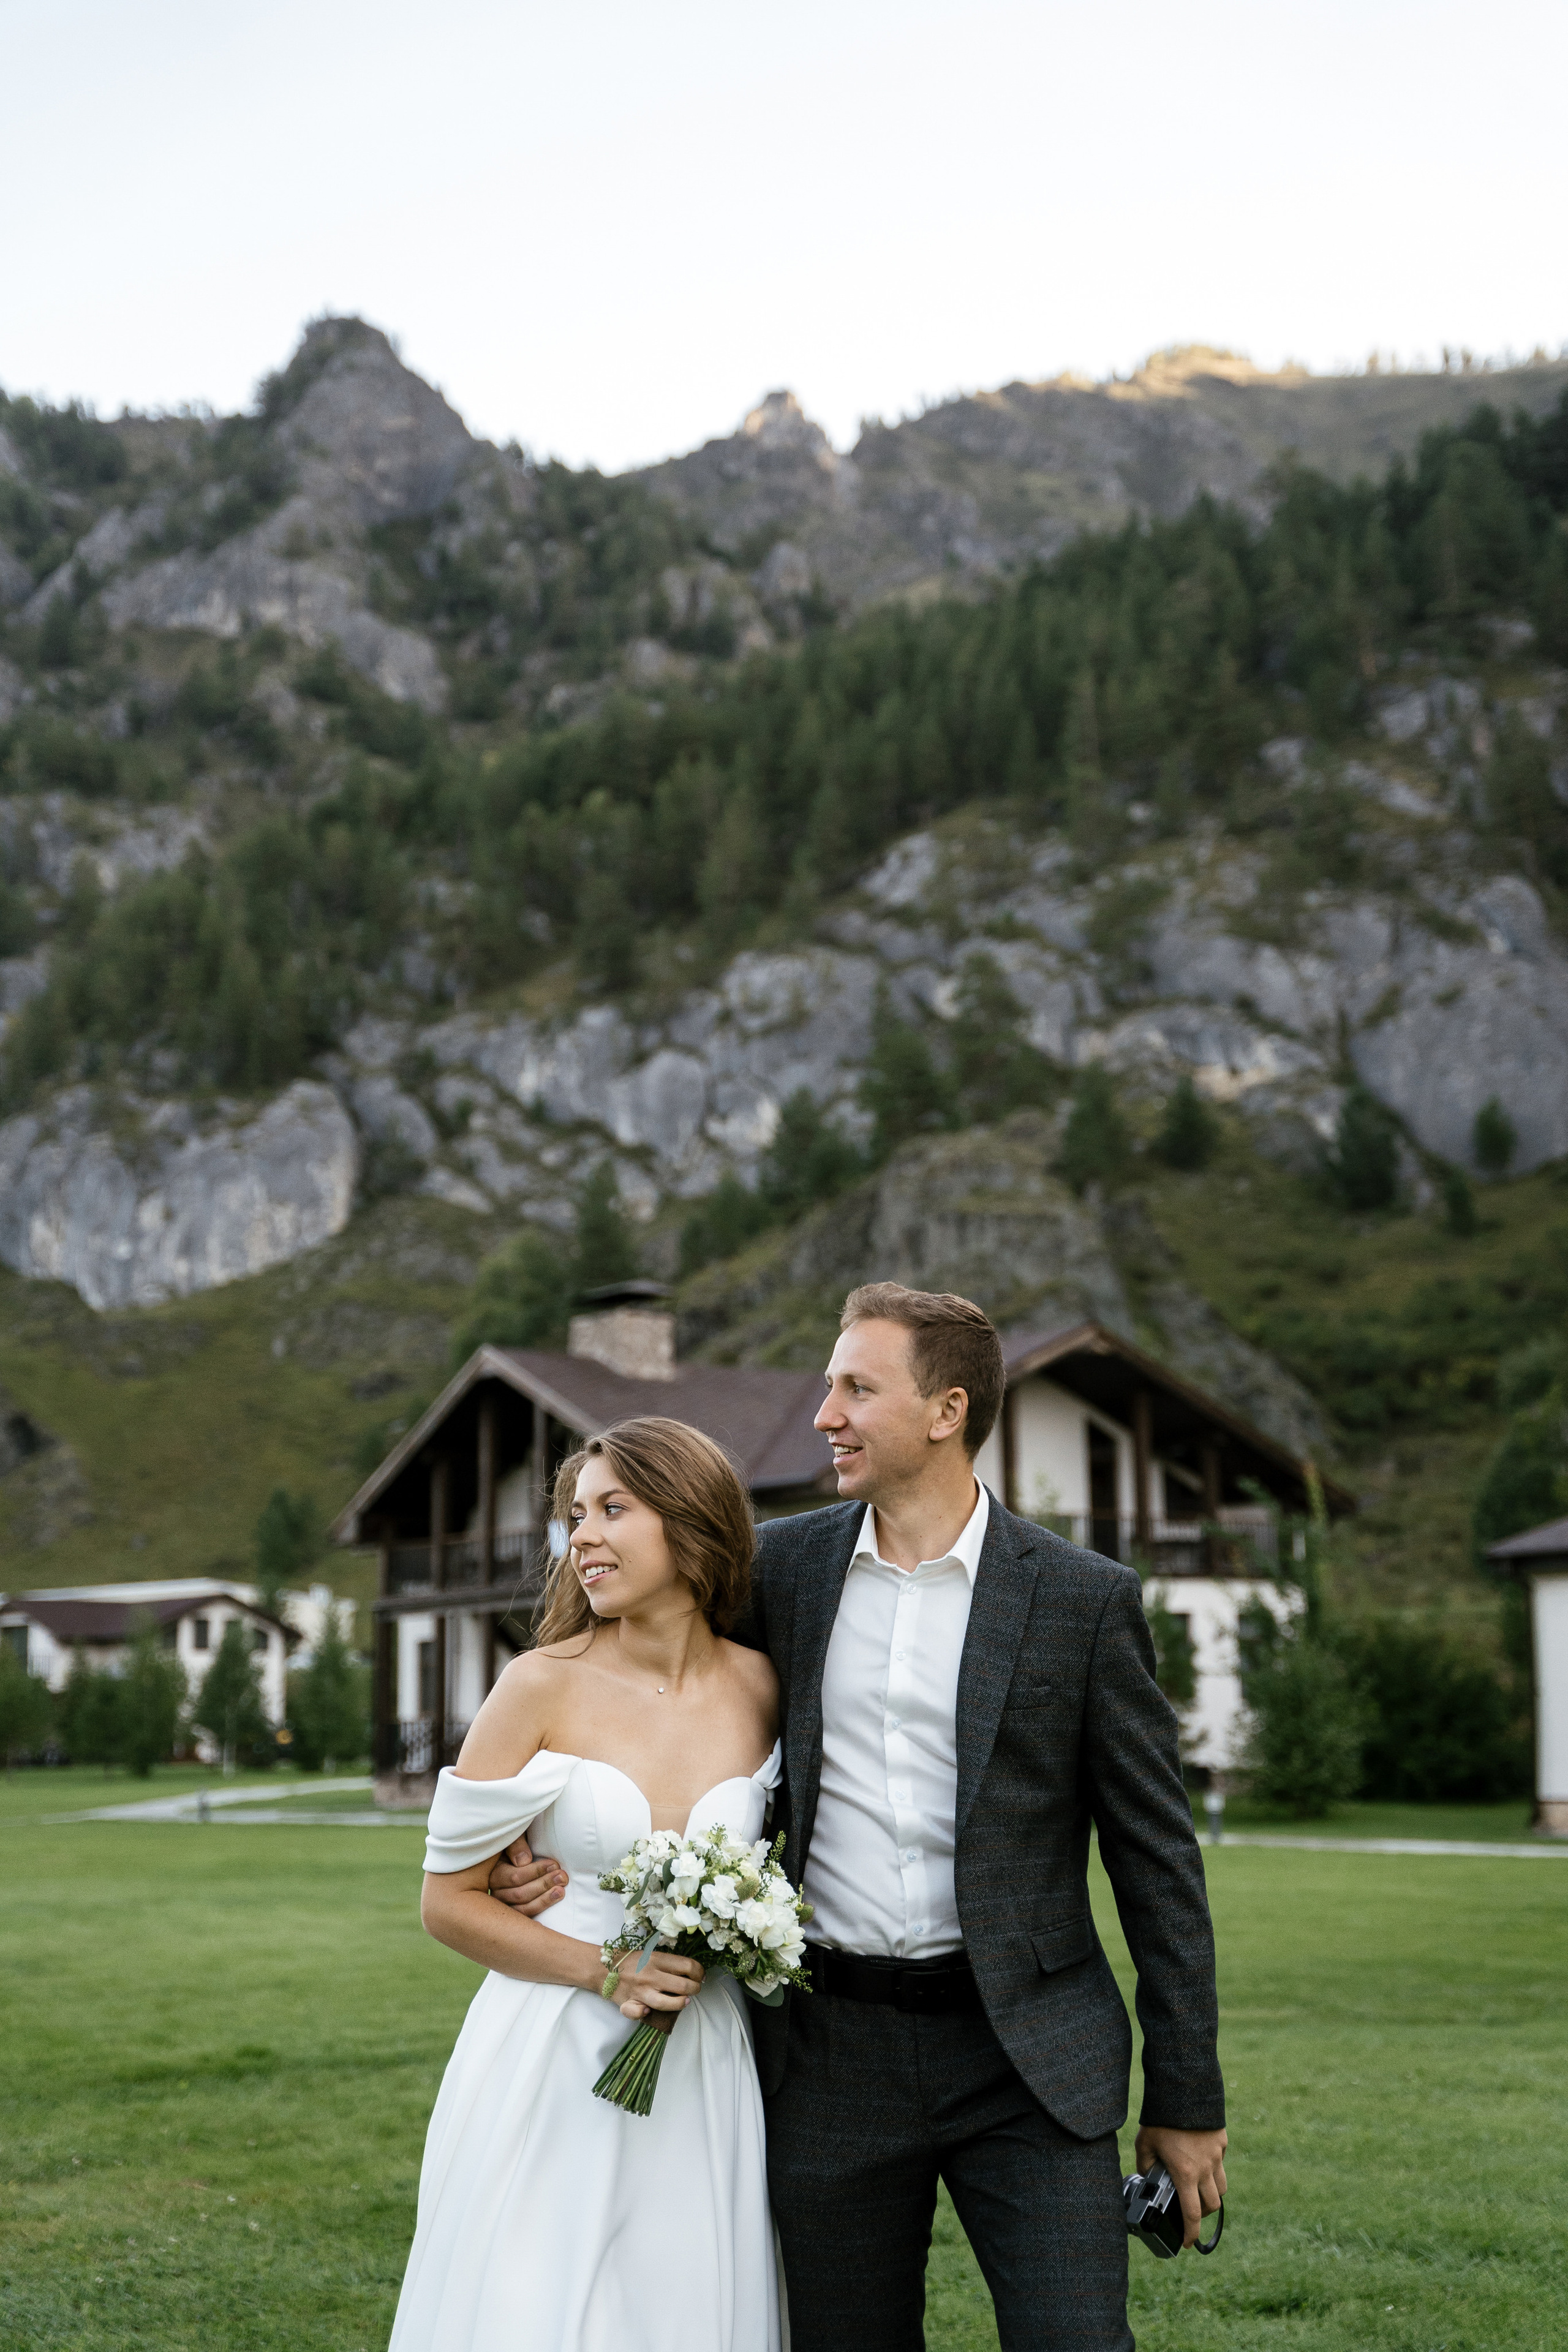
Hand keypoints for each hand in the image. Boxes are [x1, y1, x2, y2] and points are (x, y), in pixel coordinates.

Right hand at [489, 1836, 566, 1915]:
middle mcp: (496, 1892)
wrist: (517, 1857)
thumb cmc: (517, 1847)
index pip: (515, 1877)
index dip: (537, 1871)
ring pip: (524, 1907)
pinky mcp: (514, 1913)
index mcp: (494, 1872)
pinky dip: (541, 1908)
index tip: (554, 1864)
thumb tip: (524, 1861)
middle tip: (562, 1876)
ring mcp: (504, 1905)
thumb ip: (516, 1845)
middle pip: (520, 1894)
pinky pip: (527, 1915)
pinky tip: (554, 1900)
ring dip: (545, 1899)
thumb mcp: (514, 1839)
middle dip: (544, 1884)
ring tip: (561, 1890)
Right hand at [607, 1947, 704, 2023]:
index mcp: (657, 1959)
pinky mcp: (628, 2003)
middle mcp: (650, 1975)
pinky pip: (636, 2012)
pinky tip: (649, 2010)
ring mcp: (640, 1991)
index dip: (699, 1972)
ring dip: (680, 2003)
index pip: (687, 1965)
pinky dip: (643, 2013)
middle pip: (682, 1985)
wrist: (604, 1968)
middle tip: (695, 1989)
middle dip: (695, 1989)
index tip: (701, 1977)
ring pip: (665, 2002)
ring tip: (685, 2001)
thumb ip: (669, 1963)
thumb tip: (692, 1972)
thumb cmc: (632, 1961)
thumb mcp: (651, 1954)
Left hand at [1134, 2125, 1226, 2247]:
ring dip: (1212, 2193)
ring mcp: (1217, 2155)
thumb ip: (1145, 2164)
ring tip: (1198, 2189)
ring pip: (1222, 2187)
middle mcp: (1205, 2169)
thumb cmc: (1161, 2118)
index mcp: (1185, 2174)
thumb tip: (1146, 2175)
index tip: (1187, 2242)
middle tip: (1191, 2212)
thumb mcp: (1145, 2143)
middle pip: (1212, 2205)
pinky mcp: (1222, 2141)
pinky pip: (1221, 2162)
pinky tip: (1200, 2159)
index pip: (1192, 2215)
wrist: (1185, 2089)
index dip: (1190, 2233)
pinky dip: (1213, 2168)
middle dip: (1202, 2214)